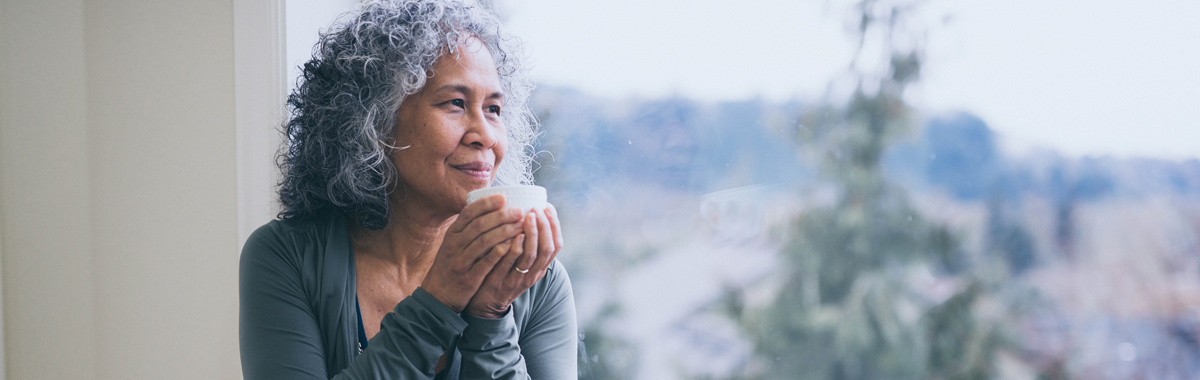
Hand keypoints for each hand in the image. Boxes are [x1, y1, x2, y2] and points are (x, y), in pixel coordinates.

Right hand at [421, 195, 524, 312]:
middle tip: (519, 211)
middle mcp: (455, 245)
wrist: (437, 295)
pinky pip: (485, 263)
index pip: (468, 213)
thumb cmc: (451, 265)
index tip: (503, 197)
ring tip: (521, 226)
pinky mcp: (468, 277)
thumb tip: (487, 208)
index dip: (486, 204)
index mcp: (452, 234)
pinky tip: (511, 246)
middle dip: (501, 216)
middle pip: (479, 225)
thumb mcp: (453, 244)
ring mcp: (461, 261)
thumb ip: (467, 228)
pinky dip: (498, 253)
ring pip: (483, 242)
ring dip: (504, 232)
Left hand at [464, 204, 563, 318]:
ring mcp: (518, 278)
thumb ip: (526, 244)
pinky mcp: (502, 282)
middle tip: (537, 209)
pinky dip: (515, 249)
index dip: (554, 225)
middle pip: (547, 248)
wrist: (485, 304)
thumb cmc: (503, 274)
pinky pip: (510, 264)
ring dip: (532, 234)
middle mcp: (533, 273)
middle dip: (545, 226)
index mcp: (540, 266)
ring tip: (528, 216)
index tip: (548, 207)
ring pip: (532, 255)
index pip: (556, 245)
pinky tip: (515, 235)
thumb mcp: (521, 262)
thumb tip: (528, 212)